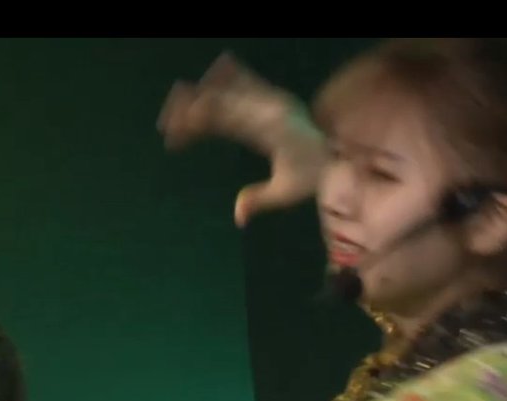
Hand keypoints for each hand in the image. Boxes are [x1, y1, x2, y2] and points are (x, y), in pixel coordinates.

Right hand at [157, 53, 327, 227]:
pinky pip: (243, 78)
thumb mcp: (289, 191)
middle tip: (165, 127)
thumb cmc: (314, 172)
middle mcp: (265, 105)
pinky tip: (206, 79)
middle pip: (217, 98)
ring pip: (226, 86)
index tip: (173, 139)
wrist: (340, 148)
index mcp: (266, 126)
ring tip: (175, 103)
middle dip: (186, 110)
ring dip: (199, 93)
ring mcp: (268, 96)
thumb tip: (238, 218)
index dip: (192, 124)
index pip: (220, 118)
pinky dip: (223, 76)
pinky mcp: (270, 94)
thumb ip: (261, 199)